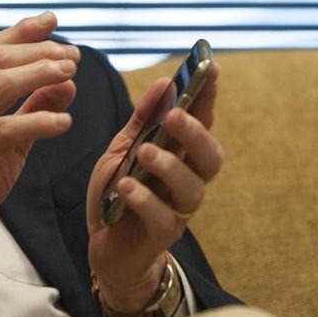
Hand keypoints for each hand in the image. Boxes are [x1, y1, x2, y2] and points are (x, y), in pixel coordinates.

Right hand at [0, 12, 78, 283]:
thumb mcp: (12, 135)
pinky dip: (40, 120)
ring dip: (40, 74)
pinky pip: (8, 128)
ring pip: (0, 85)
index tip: (53, 23)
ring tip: (70, 74)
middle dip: (40, 52)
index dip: (24, 32)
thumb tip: (68, 82)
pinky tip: (65, 121)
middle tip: (73, 57)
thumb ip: (36, 106)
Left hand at [86, 64, 221, 314]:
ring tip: (144, 153)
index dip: (208, 97)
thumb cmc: (118, 196)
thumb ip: (142, 122)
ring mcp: (178, 210)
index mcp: (180, 157)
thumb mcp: (122, 151)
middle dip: (196, 133)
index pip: (202, 123)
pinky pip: (162, 217)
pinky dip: (144, 199)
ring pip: (192, 188)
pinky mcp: (161, 234)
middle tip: (174, 116)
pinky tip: (125, 187)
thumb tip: (164, 83)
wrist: (106, 248)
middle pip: (211, 157)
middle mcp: (186, 181)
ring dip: (170, 166)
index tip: (211, 68)